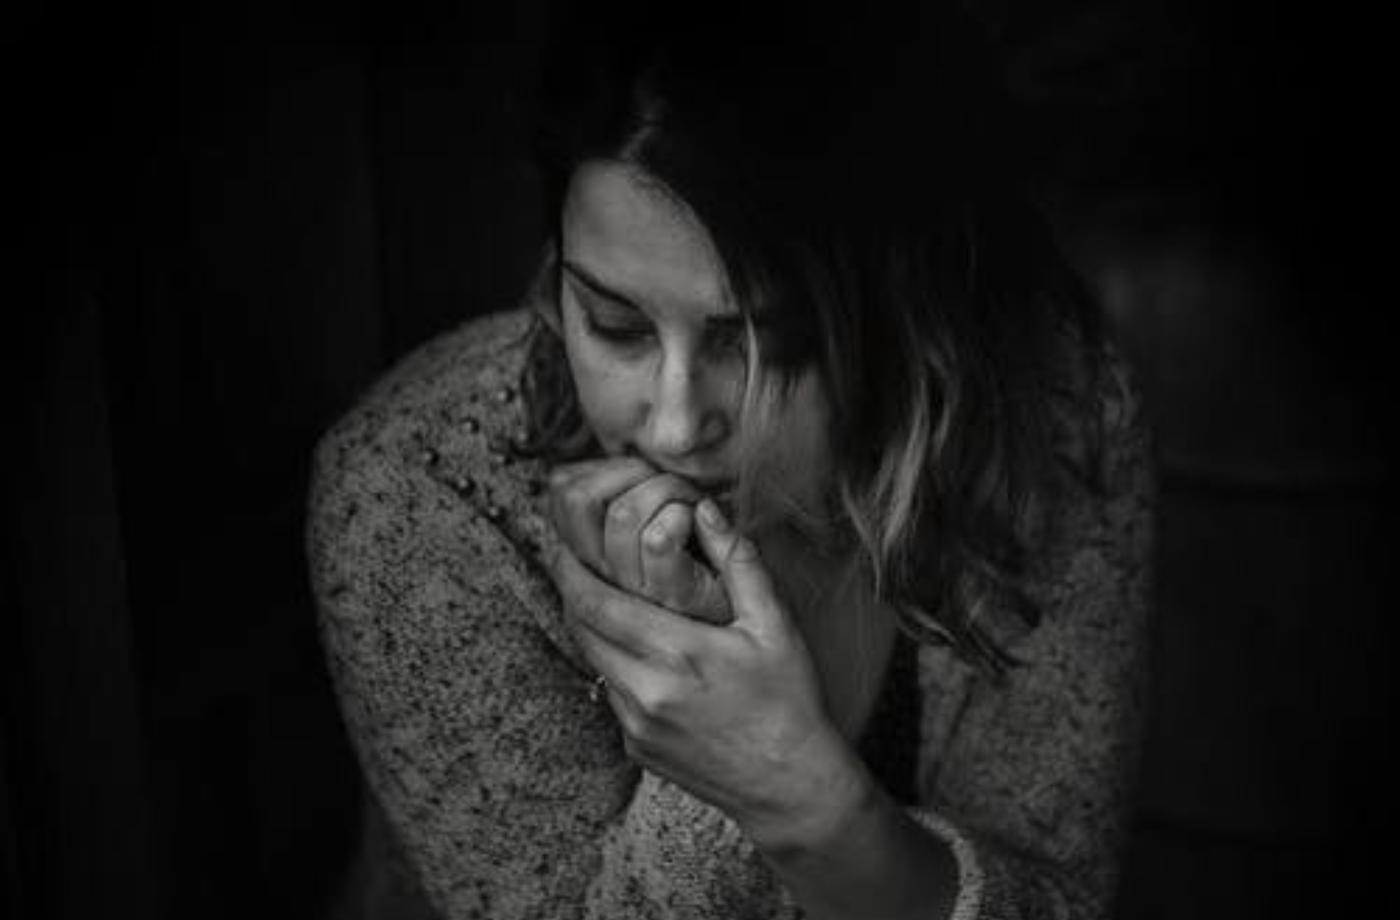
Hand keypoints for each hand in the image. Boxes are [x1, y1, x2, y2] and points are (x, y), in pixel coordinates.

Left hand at [546, 497, 865, 846]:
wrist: (790, 785)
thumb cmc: (790, 700)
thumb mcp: (775, 625)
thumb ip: (738, 562)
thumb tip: (705, 510)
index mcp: (678, 653)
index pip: (597, 602)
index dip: (572, 569)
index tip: (566, 543)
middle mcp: (646, 691)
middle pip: (581, 629)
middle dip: (571, 591)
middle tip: (571, 559)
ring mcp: (636, 725)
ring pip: (592, 661)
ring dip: (589, 627)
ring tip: (600, 596)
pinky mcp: (636, 747)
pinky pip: (610, 693)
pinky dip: (614, 664)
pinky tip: (638, 649)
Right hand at [549, 458, 730, 623]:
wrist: (749, 611)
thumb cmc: (706, 557)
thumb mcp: (649, 522)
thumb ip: (618, 496)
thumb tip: (587, 468)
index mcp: (593, 553)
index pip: (561, 493)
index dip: (600, 467)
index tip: (640, 474)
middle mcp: (604, 573)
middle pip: (577, 499)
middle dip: (629, 469)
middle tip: (667, 480)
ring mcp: (636, 587)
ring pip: (622, 514)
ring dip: (667, 488)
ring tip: (691, 501)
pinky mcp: (673, 594)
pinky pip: (657, 539)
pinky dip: (686, 514)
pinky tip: (704, 520)